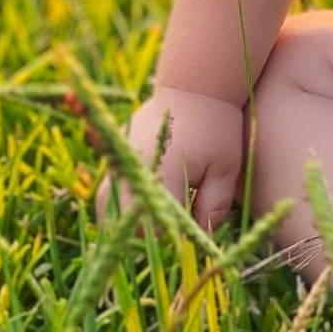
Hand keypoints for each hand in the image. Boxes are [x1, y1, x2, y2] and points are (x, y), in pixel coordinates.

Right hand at [94, 85, 247, 236]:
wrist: (194, 87)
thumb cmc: (215, 126)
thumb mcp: (225, 168)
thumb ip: (214, 207)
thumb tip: (201, 239)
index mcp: (159, 176)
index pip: (154, 230)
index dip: (168, 242)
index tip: (185, 244)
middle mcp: (130, 171)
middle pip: (123, 226)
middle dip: (144, 239)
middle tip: (170, 238)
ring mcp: (117, 164)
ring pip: (107, 212)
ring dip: (127, 225)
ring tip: (156, 226)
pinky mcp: (114, 159)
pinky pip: (107, 196)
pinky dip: (121, 208)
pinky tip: (145, 207)